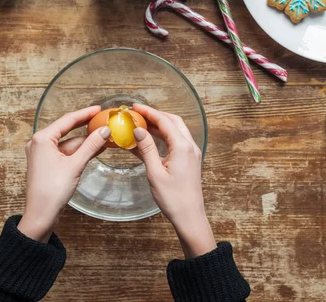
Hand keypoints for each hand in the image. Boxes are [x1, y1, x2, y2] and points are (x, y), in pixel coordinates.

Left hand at [18, 106, 110, 242]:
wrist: (40, 215)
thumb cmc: (52, 190)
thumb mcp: (75, 165)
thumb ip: (91, 145)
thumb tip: (105, 131)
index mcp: (42, 138)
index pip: (67, 120)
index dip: (85, 113)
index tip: (99, 109)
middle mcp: (39, 143)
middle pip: (67, 130)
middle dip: (86, 126)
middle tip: (102, 119)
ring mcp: (42, 154)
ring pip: (68, 142)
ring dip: (85, 141)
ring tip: (104, 135)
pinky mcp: (47, 164)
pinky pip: (65, 152)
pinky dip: (79, 151)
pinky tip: (94, 148)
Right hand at [132, 104, 215, 258]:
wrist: (190, 217)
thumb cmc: (173, 198)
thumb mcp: (155, 172)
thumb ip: (146, 149)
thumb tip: (137, 130)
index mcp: (182, 147)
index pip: (164, 122)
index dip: (149, 112)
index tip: (134, 107)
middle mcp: (190, 146)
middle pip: (173, 122)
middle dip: (155, 115)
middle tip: (137, 113)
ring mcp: (191, 153)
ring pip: (175, 131)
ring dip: (159, 125)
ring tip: (141, 124)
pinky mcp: (189, 160)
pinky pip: (176, 141)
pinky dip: (163, 136)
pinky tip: (149, 140)